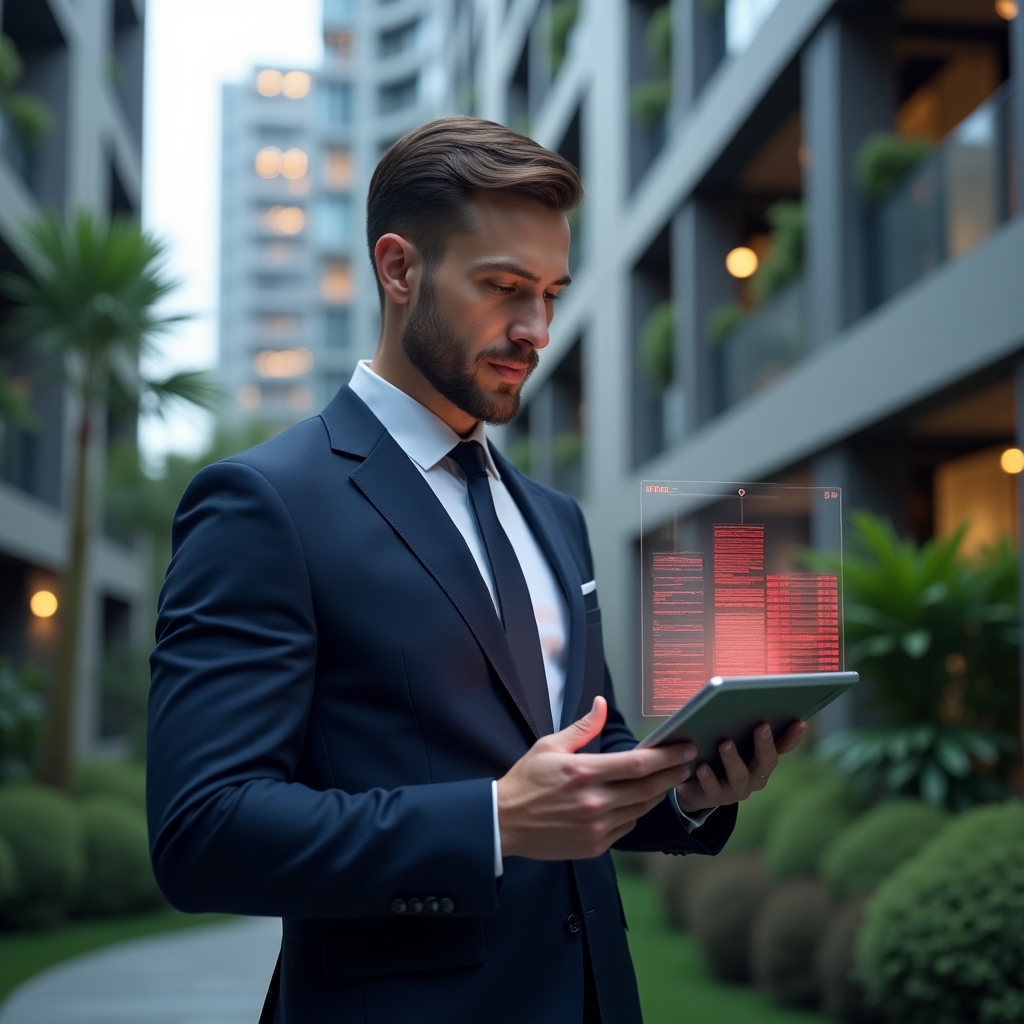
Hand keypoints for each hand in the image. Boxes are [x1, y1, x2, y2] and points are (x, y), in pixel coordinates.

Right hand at [496, 696, 695, 859]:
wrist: (504, 823)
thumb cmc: (525, 780)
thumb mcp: (549, 746)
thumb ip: (582, 728)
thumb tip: (601, 704)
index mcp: (583, 772)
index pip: (638, 764)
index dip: (667, 756)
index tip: (684, 748)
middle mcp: (594, 802)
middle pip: (648, 788)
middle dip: (673, 774)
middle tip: (687, 764)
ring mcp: (596, 827)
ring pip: (641, 809)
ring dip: (657, 794)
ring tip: (667, 781)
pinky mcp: (595, 845)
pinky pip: (627, 828)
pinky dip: (636, 813)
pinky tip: (636, 802)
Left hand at [673, 721, 806, 814]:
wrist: (693, 784)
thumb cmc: (714, 753)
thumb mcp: (726, 736)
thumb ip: (734, 722)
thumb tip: (731, 699)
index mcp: (761, 757)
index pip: (782, 747)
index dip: (792, 737)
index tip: (800, 722)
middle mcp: (755, 775)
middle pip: (766, 762)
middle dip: (765, 744)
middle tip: (762, 726)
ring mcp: (738, 788)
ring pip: (740, 775)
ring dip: (733, 759)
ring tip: (725, 744)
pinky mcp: (716, 797)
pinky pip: (714, 789)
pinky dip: (709, 777)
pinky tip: (702, 766)